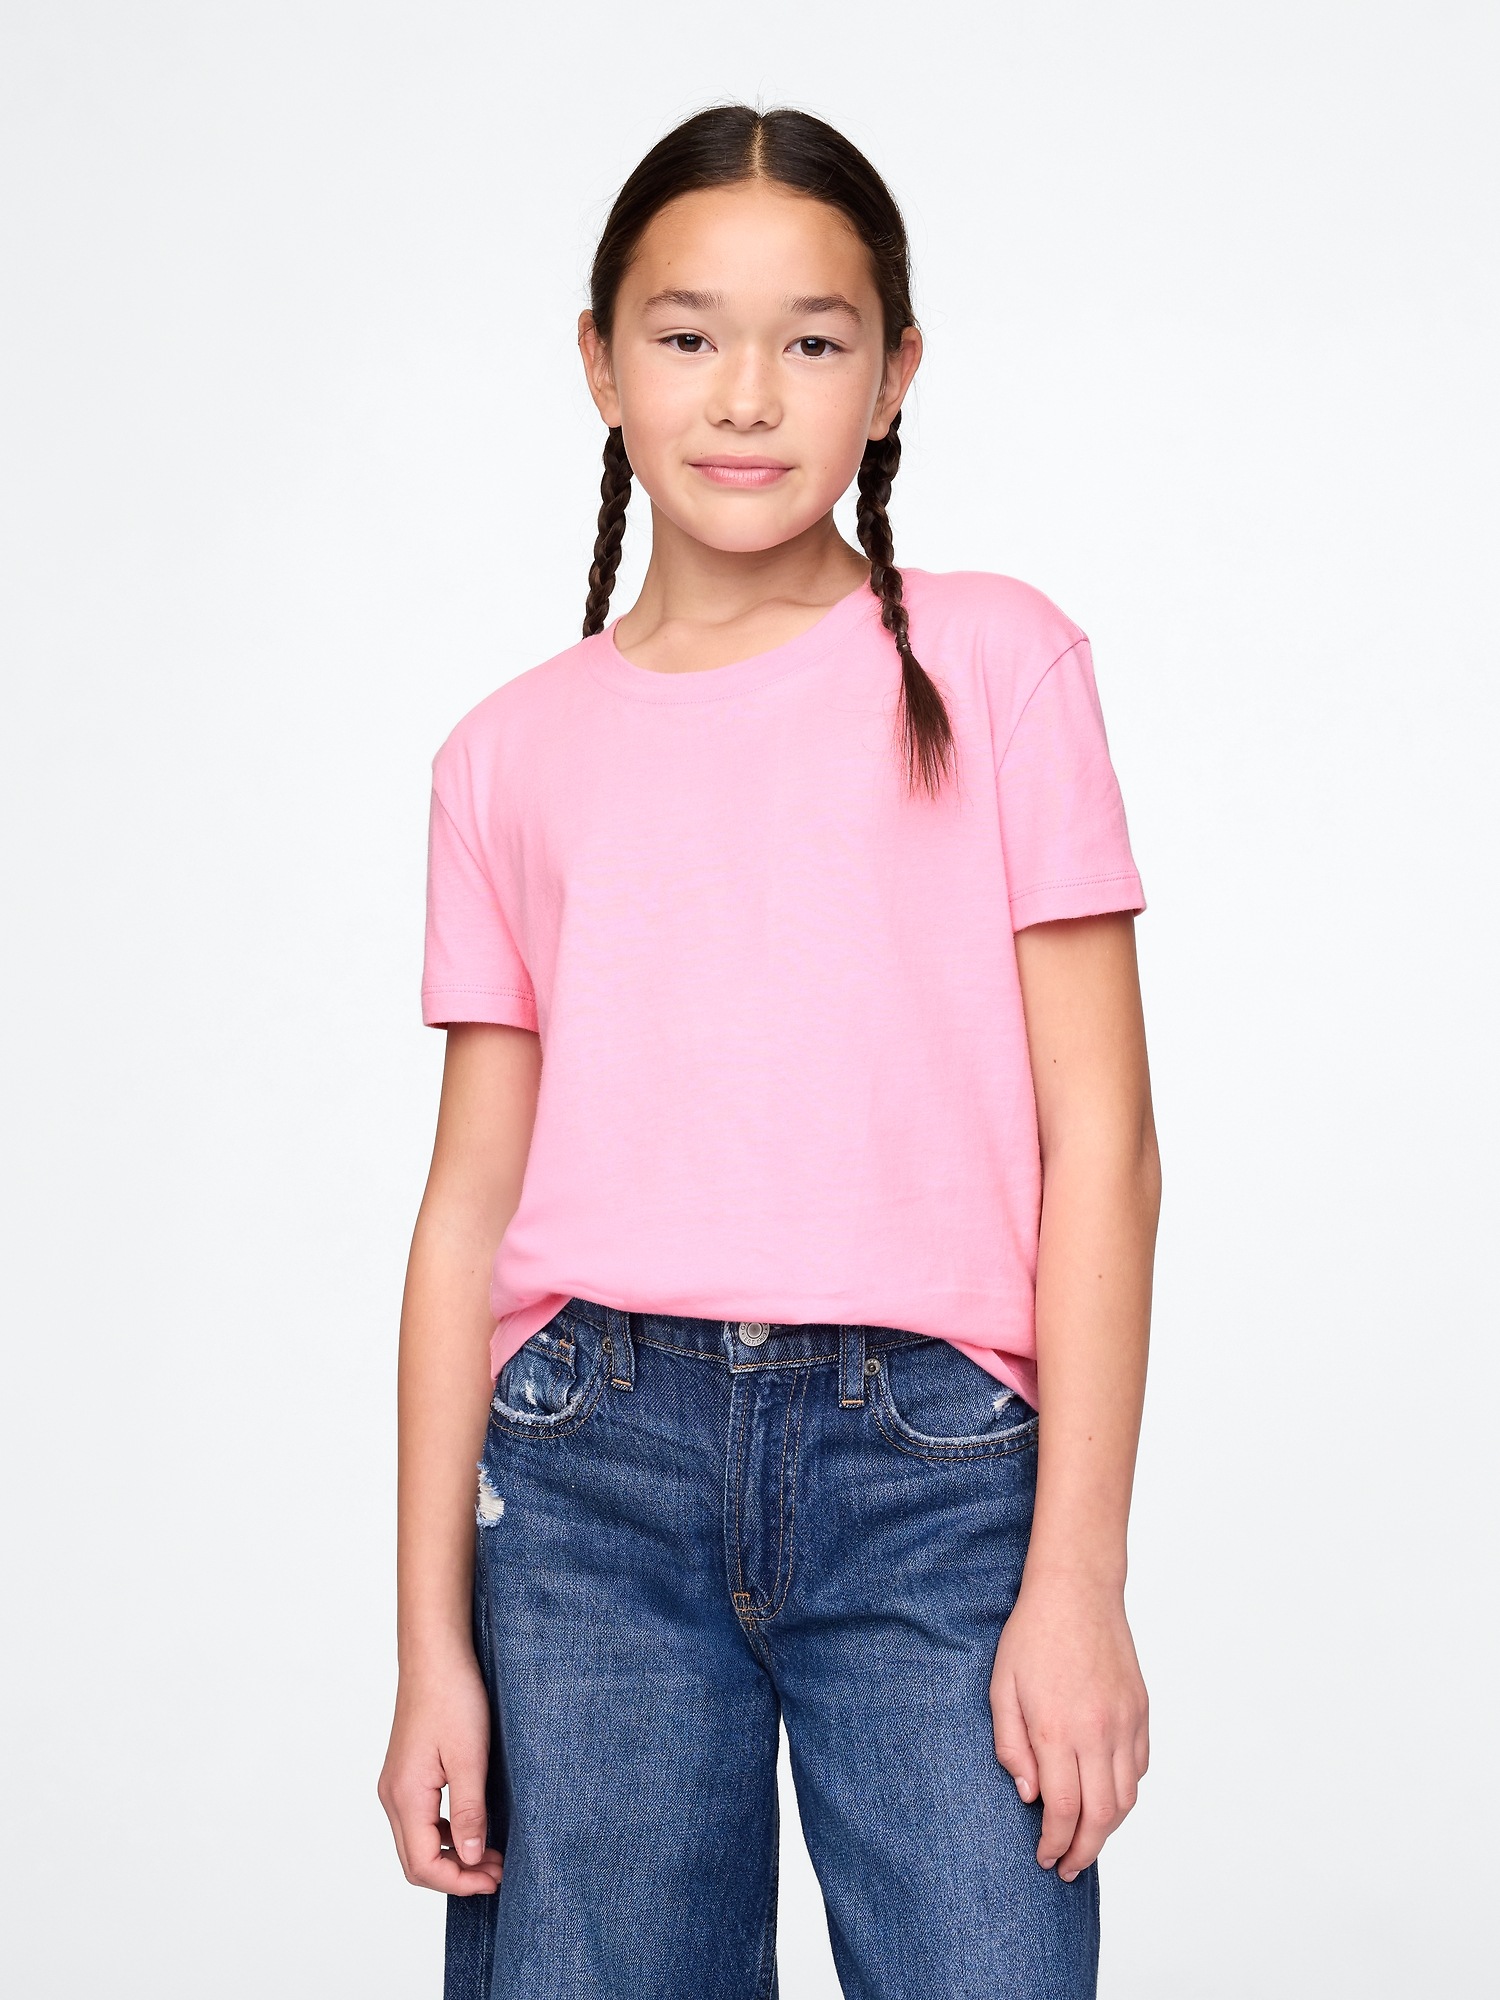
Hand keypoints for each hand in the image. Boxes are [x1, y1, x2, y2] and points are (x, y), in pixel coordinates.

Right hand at [378, 1651, 504, 1894]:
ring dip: (452, 1855)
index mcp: (405, 1796)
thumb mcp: (469, 1758)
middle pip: (416, 1861)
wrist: (435, 1655)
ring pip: (417, 1842)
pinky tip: (472, 1826)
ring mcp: (396, 1784)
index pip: (423, 1865)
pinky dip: (444, 1834)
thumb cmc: (452, 1697)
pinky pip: (419, 1820)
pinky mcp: (406, 1773)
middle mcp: (393, 1796)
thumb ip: (469, 1812)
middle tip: (497, 1871)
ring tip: (492, 1853)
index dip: (460, 1882)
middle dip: (456, 1874)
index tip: (495, 1879)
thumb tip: (472, 1859)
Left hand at [989, 1575, 1148, 1880]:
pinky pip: (1139, 1768)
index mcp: (1057, 1729)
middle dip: (1084, 1851)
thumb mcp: (1001, 1688)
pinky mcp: (1141, 1711)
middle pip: (1101, 1816)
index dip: (1056, 1844)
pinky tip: (1105, 1796)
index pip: (1064, 1810)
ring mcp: (1124, 1722)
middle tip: (1067, 1867)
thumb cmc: (1032, 1635)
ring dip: (1108, 1829)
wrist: (1077, 1590)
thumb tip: (1030, 1796)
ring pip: (1126, 1798)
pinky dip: (1125, 1792)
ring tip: (1087, 1841)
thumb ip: (1011, 1746)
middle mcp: (1097, 1732)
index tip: (1045, 1858)